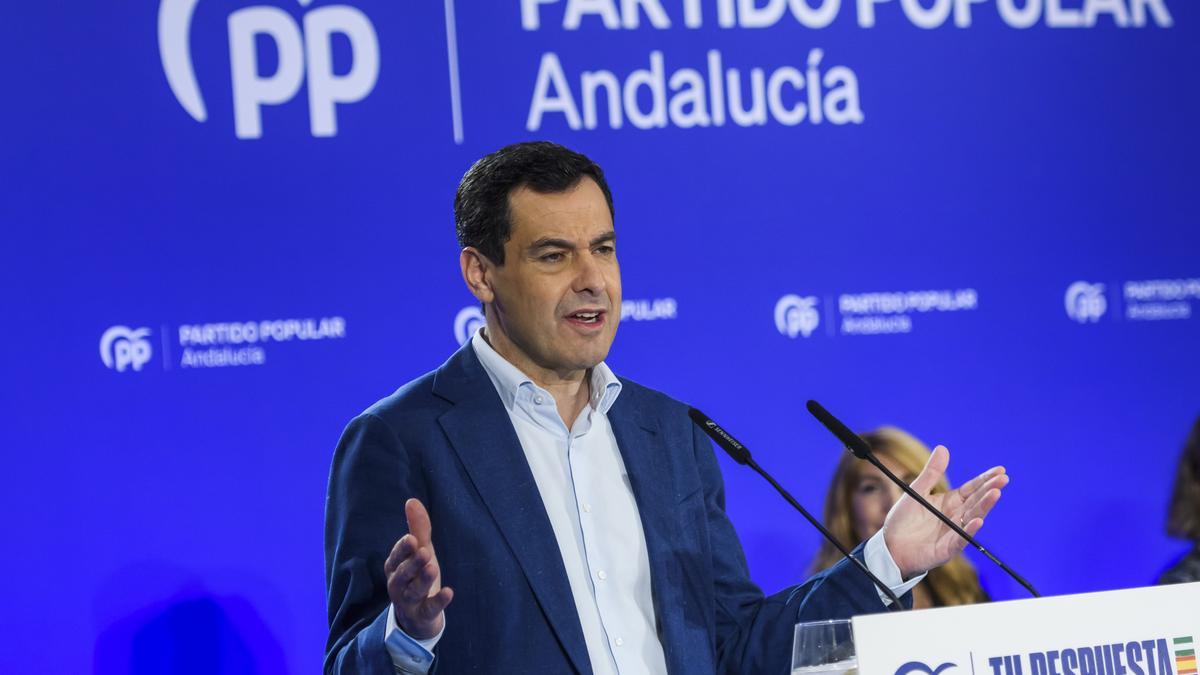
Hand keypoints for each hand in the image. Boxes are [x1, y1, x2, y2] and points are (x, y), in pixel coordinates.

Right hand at [385, 498, 453, 638]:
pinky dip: (438, 601)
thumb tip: (412, 501)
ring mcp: (409, 602)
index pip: (396, 557)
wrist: (418, 617)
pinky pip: (429, 609)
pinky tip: (449, 592)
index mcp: (395, 567)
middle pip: (402, 574)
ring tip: (433, 568)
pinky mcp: (423, 615)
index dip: (403, 549)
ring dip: (423, 580)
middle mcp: (398, 585)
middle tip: (424, 551)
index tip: (411, 539)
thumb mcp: (419, 551)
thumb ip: (417, 529)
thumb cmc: (416, 577)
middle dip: (412, 563)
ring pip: (413, 591)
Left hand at [881, 445, 1007, 578]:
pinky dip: (969, 530)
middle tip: (1003, 479)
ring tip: (995, 494)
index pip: (972, 489)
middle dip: (989, 490)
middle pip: (976, 501)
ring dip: (984, 506)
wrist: (890, 546)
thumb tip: (943, 448)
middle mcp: (956, 517)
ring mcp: (954, 533)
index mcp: (950, 502)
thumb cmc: (904, 520)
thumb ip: (931, 473)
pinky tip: (978, 521)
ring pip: (973, 518)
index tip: (1000, 470)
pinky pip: (960, 539)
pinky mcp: (946, 549)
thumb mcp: (916, 491)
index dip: (985, 480)